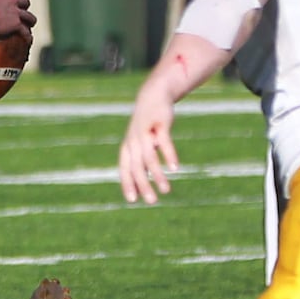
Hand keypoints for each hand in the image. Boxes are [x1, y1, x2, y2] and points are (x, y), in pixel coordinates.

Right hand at [0, 0, 34, 39]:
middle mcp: (12, 2)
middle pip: (25, 0)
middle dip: (25, 4)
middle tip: (23, 7)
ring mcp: (16, 14)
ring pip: (29, 16)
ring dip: (30, 20)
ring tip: (30, 23)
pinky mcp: (16, 25)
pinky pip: (25, 32)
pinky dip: (27, 36)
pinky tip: (29, 40)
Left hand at [118, 89, 178, 203]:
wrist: (153, 96)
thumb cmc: (146, 126)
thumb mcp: (141, 144)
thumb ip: (140, 163)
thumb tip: (141, 186)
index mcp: (127, 148)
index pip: (125, 170)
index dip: (128, 184)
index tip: (133, 200)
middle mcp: (134, 141)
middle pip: (137, 167)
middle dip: (144, 185)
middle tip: (152, 201)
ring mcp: (145, 132)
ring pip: (149, 158)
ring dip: (157, 175)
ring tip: (166, 190)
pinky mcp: (159, 124)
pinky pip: (164, 142)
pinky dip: (169, 155)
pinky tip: (174, 168)